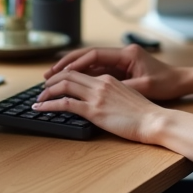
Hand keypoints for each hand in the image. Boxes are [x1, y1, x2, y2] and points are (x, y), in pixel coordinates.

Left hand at [34, 69, 164, 143]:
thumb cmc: (145, 113)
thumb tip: (100, 100)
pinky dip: (49, 104)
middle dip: (51, 80)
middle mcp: (101, 83)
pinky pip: (65, 104)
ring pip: (64, 86)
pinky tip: (40, 108)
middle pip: (68, 75)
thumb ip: (112, 94)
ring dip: (47, 91)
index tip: (55, 81)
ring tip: (38, 98)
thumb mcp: (127, 96)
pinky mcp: (94, 110)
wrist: (154, 120)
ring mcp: (97, 96)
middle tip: (42, 87)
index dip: (65, 75)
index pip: (81, 72)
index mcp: (109, 79)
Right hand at [44, 44, 185, 100]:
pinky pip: (97, 71)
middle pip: (88, 57)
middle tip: (48, 74)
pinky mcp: (122, 70)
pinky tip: (71, 84)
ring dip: (73, 71)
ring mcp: (121, 62)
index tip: (59, 72)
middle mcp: (122, 54)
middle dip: (67, 65)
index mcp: (127, 54)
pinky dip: (84, 77)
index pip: (94, 55)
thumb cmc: (166, 83)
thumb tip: (102, 91)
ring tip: (54, 79)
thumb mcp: (145, 86)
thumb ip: (124, 86)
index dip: (75, 64)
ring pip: (91, 64)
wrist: (181, 81)